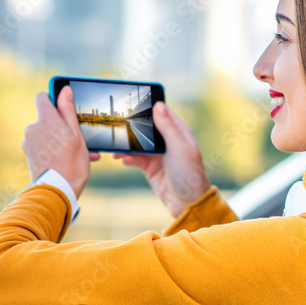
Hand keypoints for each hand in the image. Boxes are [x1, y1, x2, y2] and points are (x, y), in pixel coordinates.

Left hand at [23, 85, 98, 198]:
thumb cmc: (71, 162)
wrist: (56, 191)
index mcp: (45, 119)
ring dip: (60, 140)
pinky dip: (54, 151)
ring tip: (78, 154)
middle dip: (60, 124)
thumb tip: (65, 90)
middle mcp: (33, 128)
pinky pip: (43, 147)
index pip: (43, 97)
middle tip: (78, 136)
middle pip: (46, 118)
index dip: (53, 98)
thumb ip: (67, 109)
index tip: (64, 105)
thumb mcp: (75, 133)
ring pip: (46, 134)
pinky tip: (69, 161)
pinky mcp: (29, 156)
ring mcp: (29, 143)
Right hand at [113, 101, 210, 217]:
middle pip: (146, 128)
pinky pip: (135, 159)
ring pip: (138, 144)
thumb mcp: (179, 147)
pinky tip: (123, 159)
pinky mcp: (150, 167)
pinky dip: (128, 158)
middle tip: (117, 124)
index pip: (161, 113)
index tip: (132, 102)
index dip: (148, 107)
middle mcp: (167, 141)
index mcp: (178, 132)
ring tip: (116, 147)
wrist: (187, 202)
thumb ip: (167, 127)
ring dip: (127, 145)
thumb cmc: (189, 173)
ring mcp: (158, 155)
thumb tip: (158, 105)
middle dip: (132, 127)